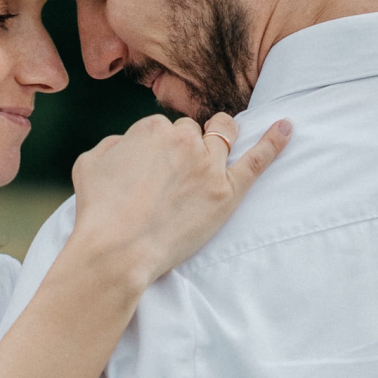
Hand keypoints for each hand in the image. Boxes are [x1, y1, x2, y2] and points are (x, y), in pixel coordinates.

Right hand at [69, 112, 290, 284]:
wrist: (116, 250)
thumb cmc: (98, 211)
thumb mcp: (89, 162)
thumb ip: (114, 144)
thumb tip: (128, 145)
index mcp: (151, 128)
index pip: (163, 128)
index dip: (157, 148)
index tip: (150, 170)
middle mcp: (183, 140)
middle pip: (192, 131)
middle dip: (184, 146)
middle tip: (173, 175)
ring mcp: (208, 165)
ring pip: (222, 137)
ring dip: (220, 137)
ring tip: (220, 144)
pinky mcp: (226, 192)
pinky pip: (256, 160)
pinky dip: (273, 142)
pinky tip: (287, 126)